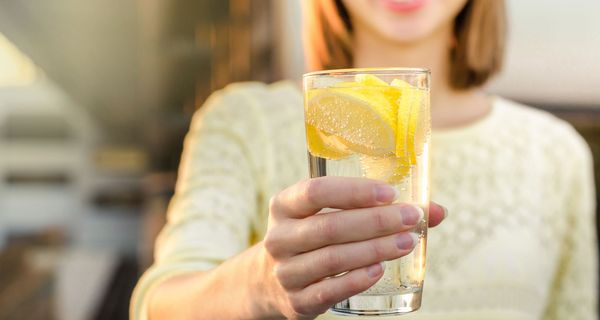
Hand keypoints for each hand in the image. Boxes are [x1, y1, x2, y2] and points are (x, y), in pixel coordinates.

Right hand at [258, 177, 445, 318]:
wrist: (270, 280)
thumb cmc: (311, 238)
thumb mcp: (326, 215)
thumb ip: (372, 208)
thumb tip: (435, 211)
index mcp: (284, 206)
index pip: (314, 192)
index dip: (353, 191)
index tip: (389, 192)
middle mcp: (279, 238)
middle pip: (330, 227)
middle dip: (376, 221)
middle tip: (410, 218)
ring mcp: (285, 272)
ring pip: (333, 259)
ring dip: (374, 249)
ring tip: (406, 242)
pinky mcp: (297, 301)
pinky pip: (329, 291)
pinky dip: (357, 279)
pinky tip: (380, 270)